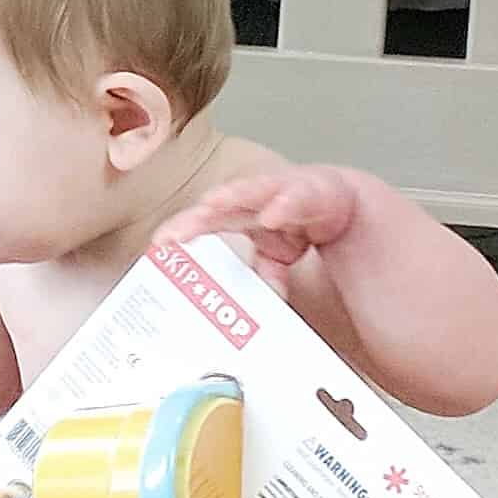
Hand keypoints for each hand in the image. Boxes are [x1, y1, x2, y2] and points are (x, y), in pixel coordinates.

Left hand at [172, 163, 365, 285]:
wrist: (339, 199)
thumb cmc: (297, 220)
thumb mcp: (277, 256)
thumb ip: (267, 278)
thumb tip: (260, 307)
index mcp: (242, 214)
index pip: (205, 222)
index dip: (182, 230)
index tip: (158, 245)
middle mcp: (257, 199)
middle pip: (220, 207)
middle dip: (196, 218)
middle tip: (172, 234)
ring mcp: (283, 190)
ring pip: (254, 190)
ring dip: (233, 195)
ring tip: (210, 204)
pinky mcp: (312, 190)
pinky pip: (297, 198)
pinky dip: (284, 206)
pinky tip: (272, 216)